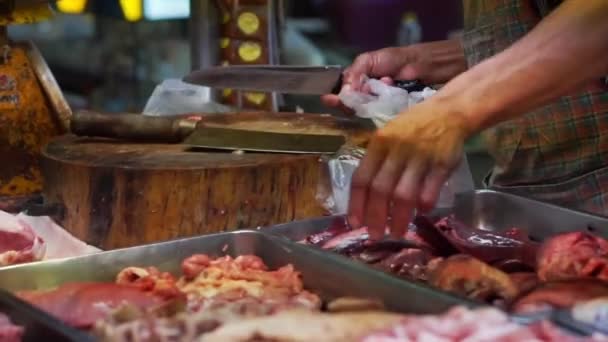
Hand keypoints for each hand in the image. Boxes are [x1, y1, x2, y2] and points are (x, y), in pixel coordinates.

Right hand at [322, 39, 466, 110]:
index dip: (336, 98)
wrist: (426, 66)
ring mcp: (380, 107)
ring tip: (382, 85)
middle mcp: (368, 97)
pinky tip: (389, 91)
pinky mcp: (393, 115)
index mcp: (359, 82)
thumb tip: (345, 89)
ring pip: (365, 112)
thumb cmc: (399, 59)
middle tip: (348, 98)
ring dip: (368, 100)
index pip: (343, 93)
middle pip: (352, 106)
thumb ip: (356, 71)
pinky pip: (382, 117)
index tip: (329, 99)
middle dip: (349, 102)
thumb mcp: (370, 59)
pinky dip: (382, 107)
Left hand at [347, 96, 470, 239]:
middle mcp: (397, 150)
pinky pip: (430, 190)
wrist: (449, 111)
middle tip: (375, 236)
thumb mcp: (388, 137)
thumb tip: (364, 201)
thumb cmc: (412, 128)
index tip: (354, 223)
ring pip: (404, 194)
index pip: (361, 178)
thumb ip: (377, 163)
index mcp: (379, 143)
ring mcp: (421, 156)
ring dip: (400, 217)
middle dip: (376, 217)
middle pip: (381, 190)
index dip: (356, 204)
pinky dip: (424, 205)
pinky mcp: (442, 163)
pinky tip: (421, 213)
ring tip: (397, 232)